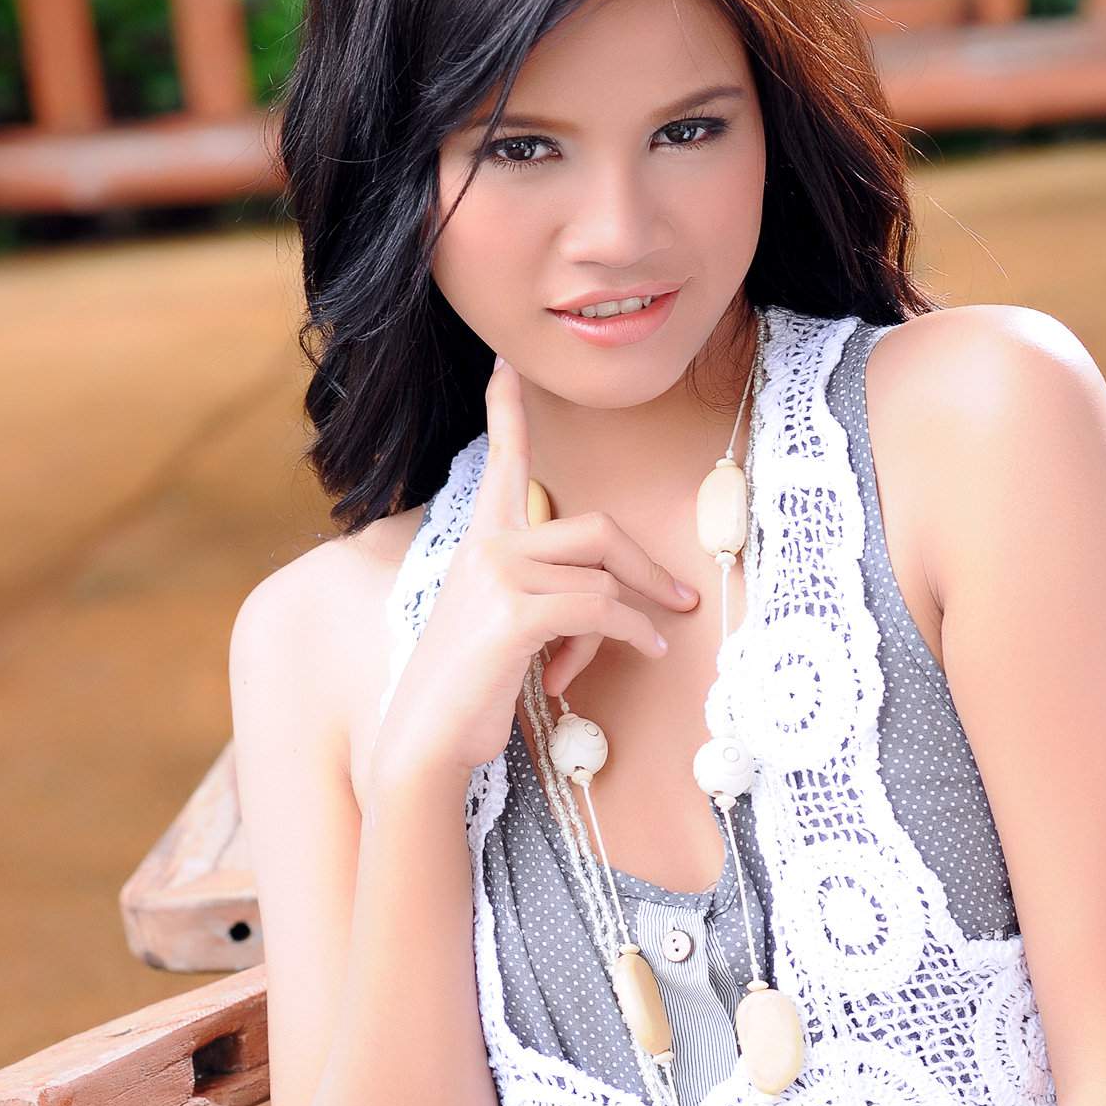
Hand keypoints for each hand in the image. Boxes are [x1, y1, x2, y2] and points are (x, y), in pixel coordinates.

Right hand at [378, 355, 698, 779]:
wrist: (426, 739)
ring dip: (632, 619)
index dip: (507, 413)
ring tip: (641, 648)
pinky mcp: (513, 614)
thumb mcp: (508, 627)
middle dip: (644, 565)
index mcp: (480, 543)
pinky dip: (633, 631)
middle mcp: (487, 548)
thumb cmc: (469, 689)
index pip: (499, 463)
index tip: (506, 365)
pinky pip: (600, 609)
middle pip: (594, 528)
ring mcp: (498, 576)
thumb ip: (545, 594)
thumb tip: (609, 602)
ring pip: (602, 577)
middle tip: (679, 598)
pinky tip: (647, 650)